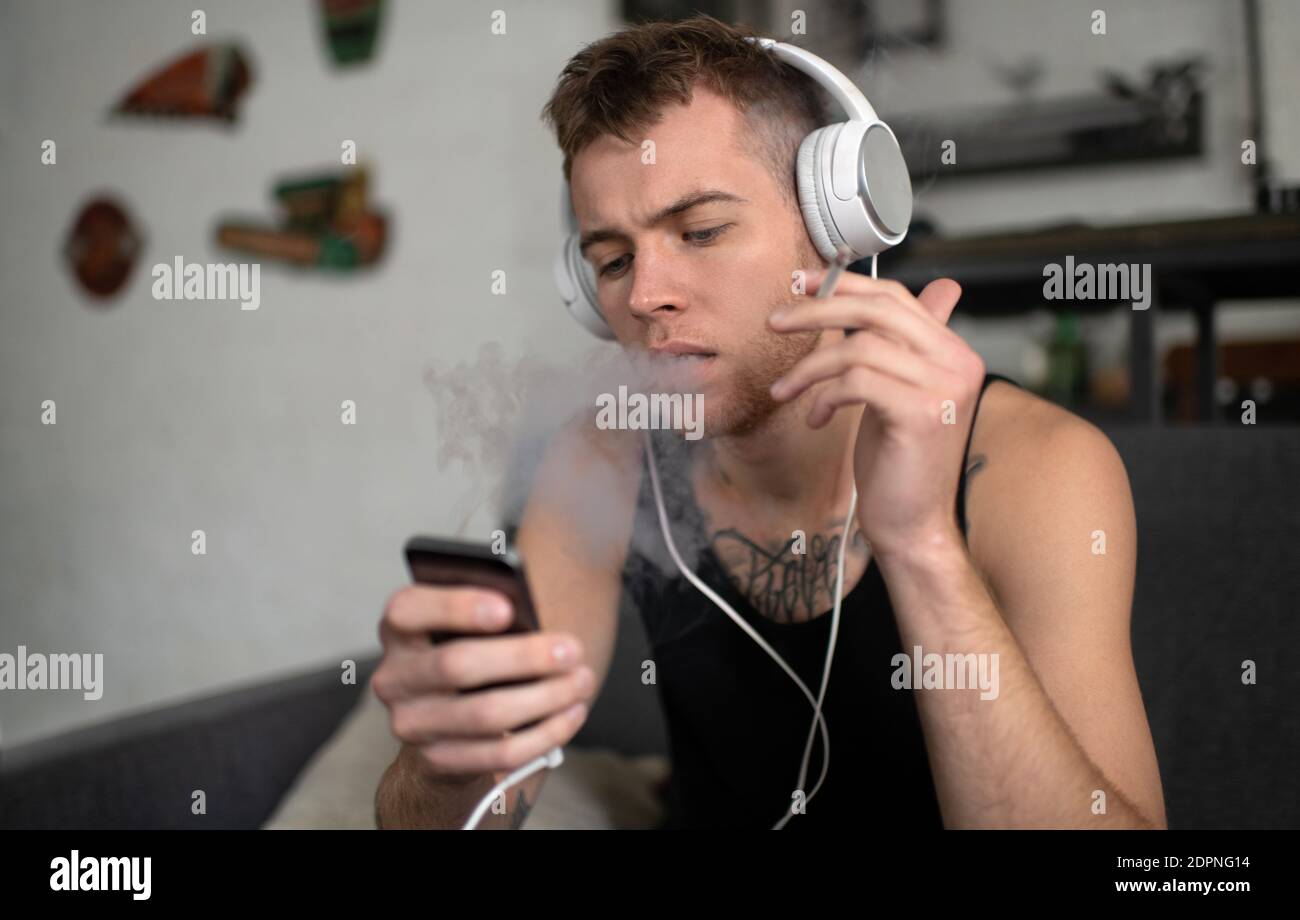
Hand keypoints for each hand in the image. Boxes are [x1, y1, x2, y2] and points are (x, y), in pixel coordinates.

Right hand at [371, 585, 594, 781]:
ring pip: (485, 714)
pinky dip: (545, 734)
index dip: (456, 607)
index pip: (409, 611)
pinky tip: (572, 713)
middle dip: (523, 657)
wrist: (445, 722)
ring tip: (582, 681)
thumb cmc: (471, 651)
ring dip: (545, 698)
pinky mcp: (438, 761)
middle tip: (571, 650)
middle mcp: (395, 677)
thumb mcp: (470, 624)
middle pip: (456, 665)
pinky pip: (499, 753)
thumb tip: (534, 618)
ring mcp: (411, 724)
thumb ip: (491, 613)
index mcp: (400, 629)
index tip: (508, 607)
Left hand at [767, 270, 983, 558]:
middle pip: (877, 310)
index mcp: (954, 352)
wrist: (912, 525)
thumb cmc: (897, 463)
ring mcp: (944, 388)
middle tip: (775, 321)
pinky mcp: (920, 414)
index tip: (801, 285)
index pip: (895, 297)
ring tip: (785, 390)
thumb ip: (892, 349)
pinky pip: (855, 381)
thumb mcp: (894, 393)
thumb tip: (880, 309)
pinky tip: (815, 417)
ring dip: (809, 367)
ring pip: (858, 347)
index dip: (844, 285)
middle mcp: (958, 363)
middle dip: (817, 310)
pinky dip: (824, 396)